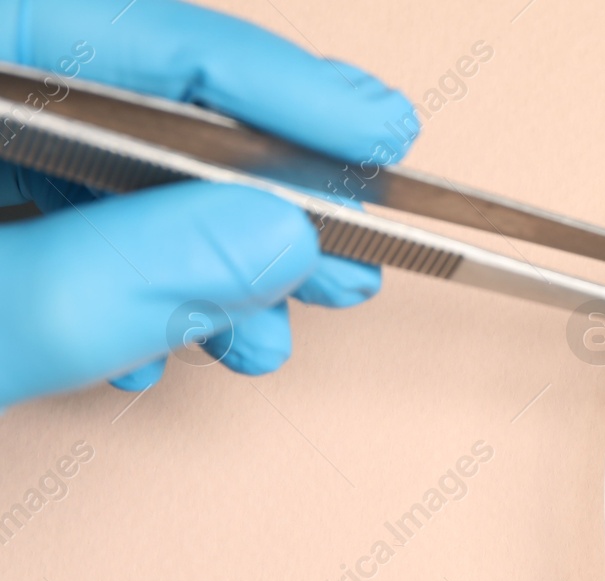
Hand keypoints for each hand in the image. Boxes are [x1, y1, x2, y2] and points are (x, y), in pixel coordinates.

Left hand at [0, 0, 416, 409]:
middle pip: (132, 104)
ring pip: (101, 171)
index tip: (377, 134)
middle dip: (253, 194)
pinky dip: (124, 284)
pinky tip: (156, 345)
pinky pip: (53, 218)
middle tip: (348, 250)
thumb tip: (273, 238)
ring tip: (267, 328)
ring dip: (203, 261)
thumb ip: (108, 280)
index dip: (272, 87)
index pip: (137, 38)